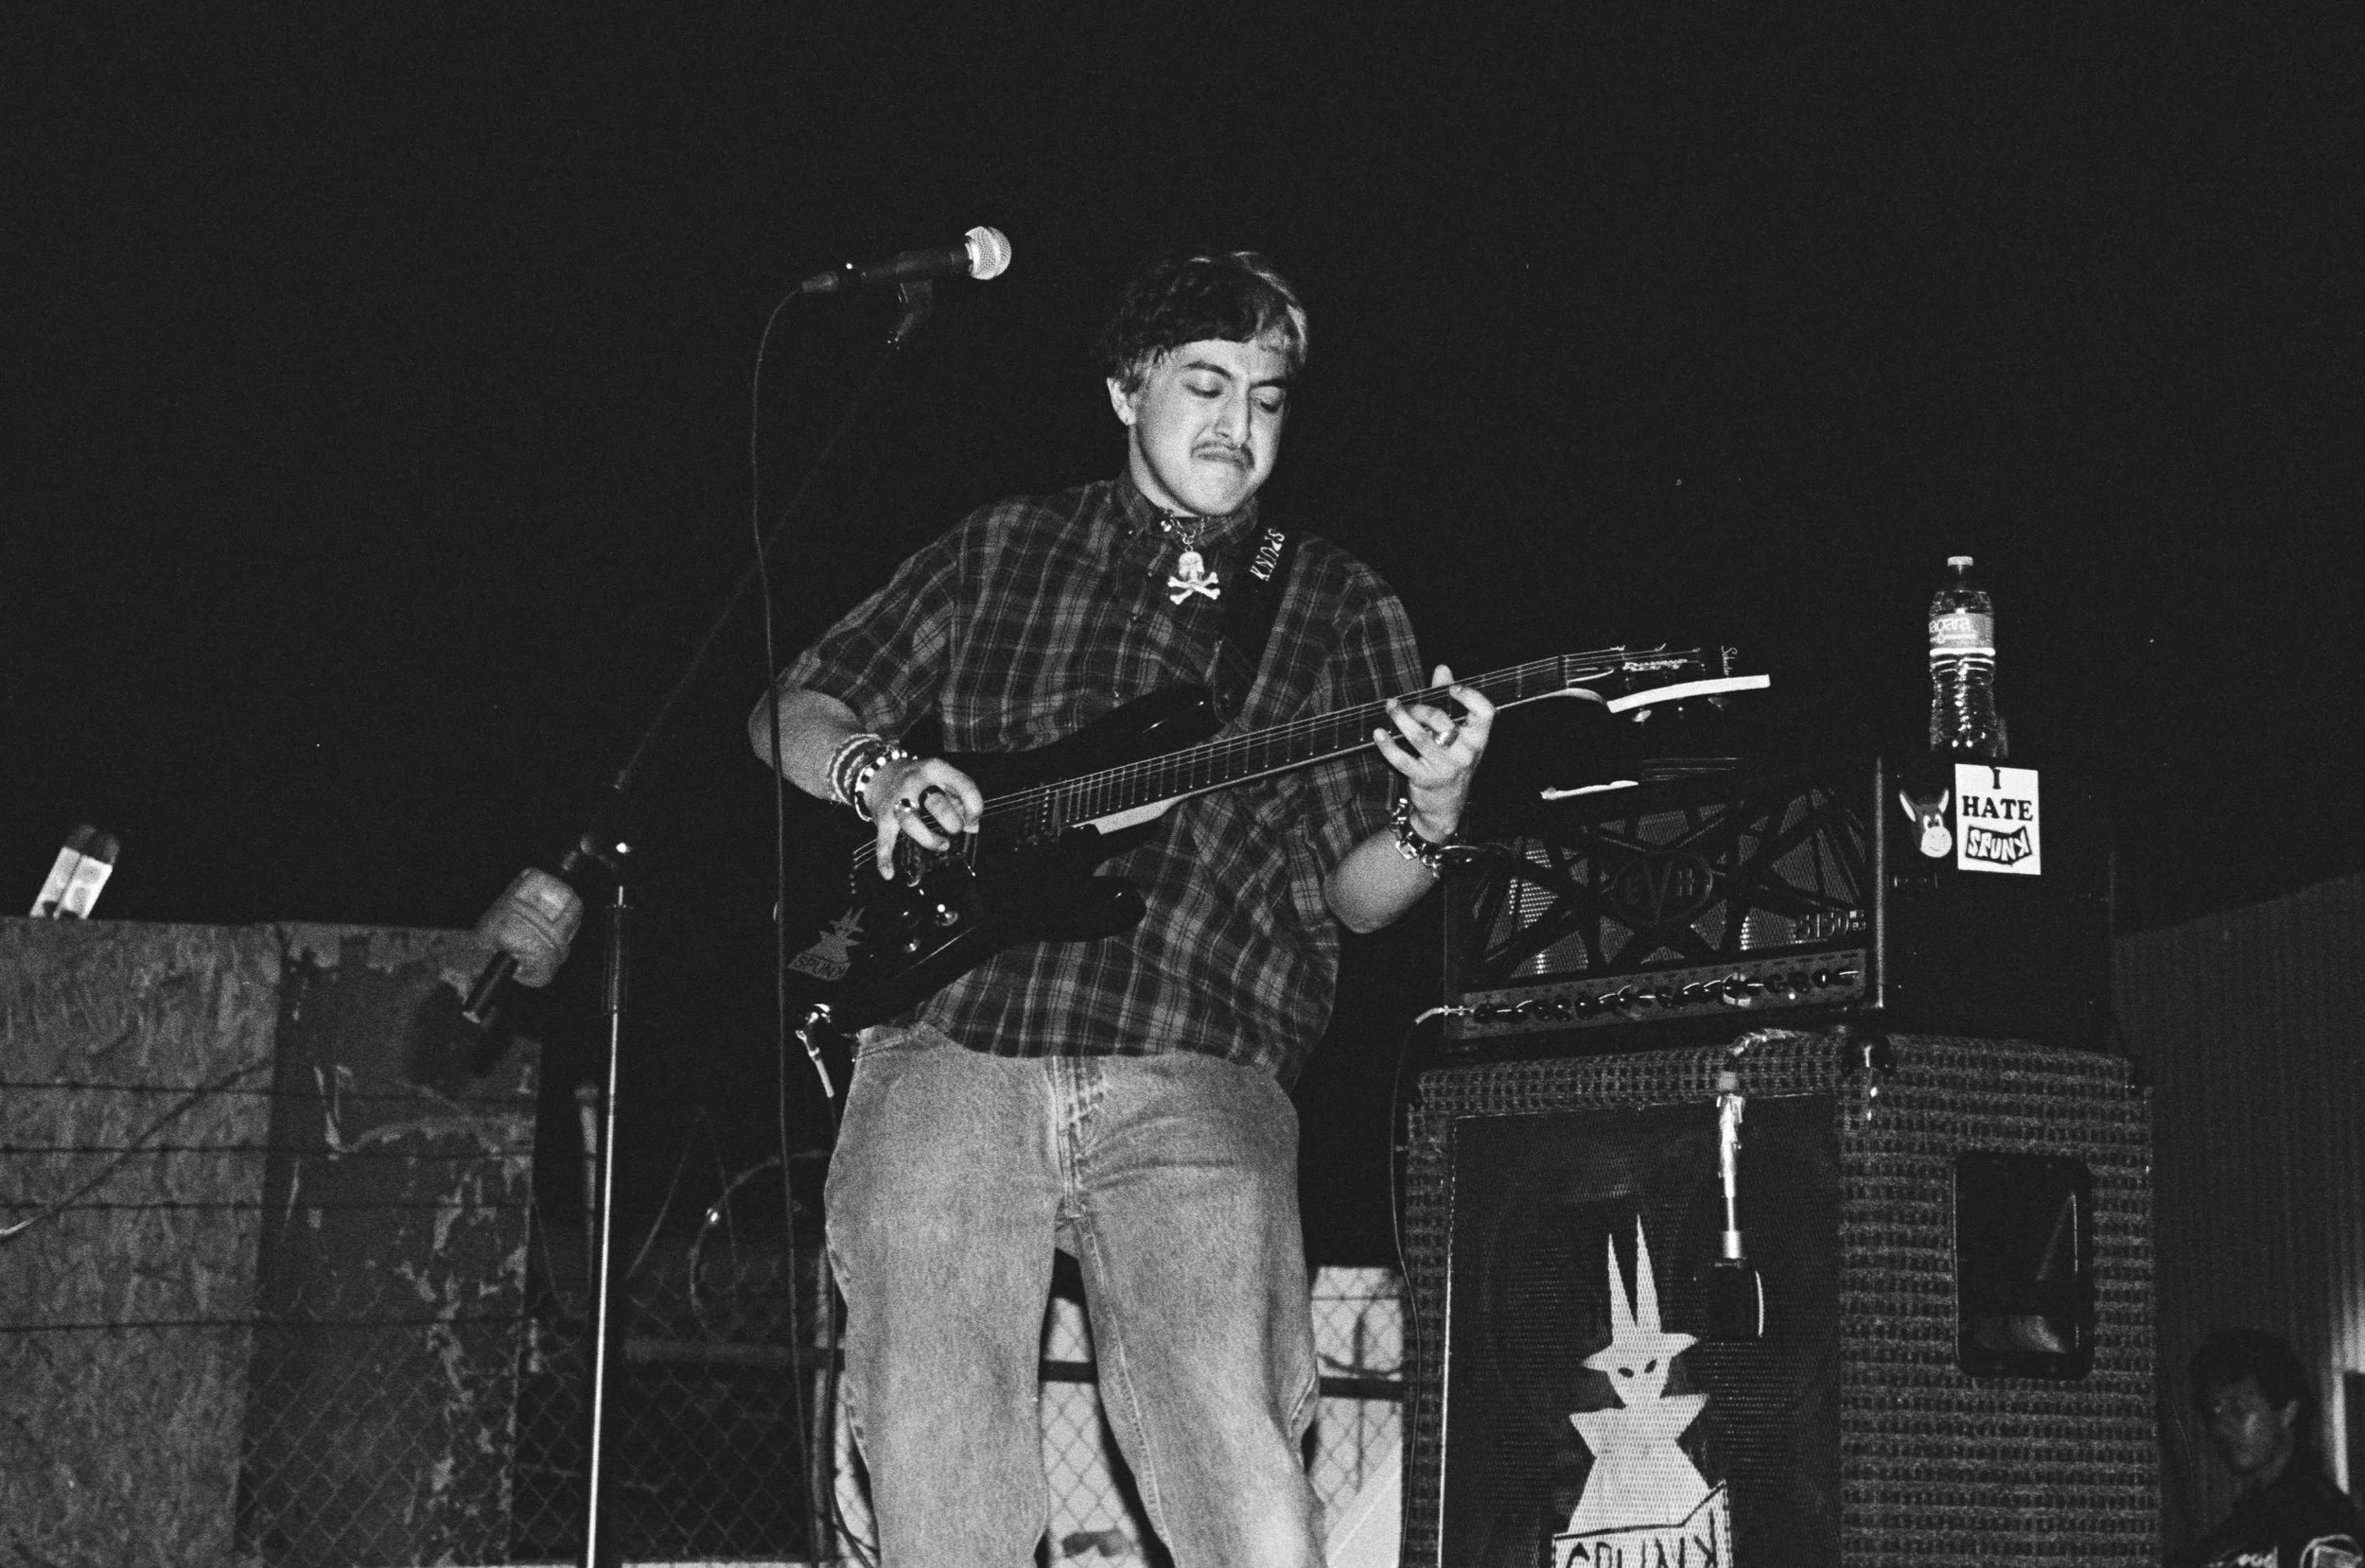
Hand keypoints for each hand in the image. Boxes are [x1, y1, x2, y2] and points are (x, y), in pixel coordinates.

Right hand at [862, 755, 984, 876]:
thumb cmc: (922, 781)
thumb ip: (961, 799)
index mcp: (936, 769)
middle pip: (936, 804)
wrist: (882, 774)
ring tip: (942, 845)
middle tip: (956, 830)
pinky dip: (885, 858)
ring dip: (929, 839)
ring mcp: (897, 799)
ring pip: (911, 821)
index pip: (963, 785)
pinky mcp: (883, 816)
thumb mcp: (943, 778)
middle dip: (951, 822)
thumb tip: (972, 826)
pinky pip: (884, 839)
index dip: (974, 807)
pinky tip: (890, 873)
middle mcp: (915, 782)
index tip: (974, 821)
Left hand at [1373, 664, 1494, 839]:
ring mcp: (1445, 767)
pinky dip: (1386, 745)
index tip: (1452, 688)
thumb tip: (1442, 668)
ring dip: (1400, 718)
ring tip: (1390, 707)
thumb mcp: (1456, 734)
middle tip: (1404, 703)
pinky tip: (1378, 733)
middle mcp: (1466, 753)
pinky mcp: (1424, 779)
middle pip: (1441, 719)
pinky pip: (1401, 759)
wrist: (1446, 804)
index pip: (1485, 712)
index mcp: (1478, 739)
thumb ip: (1449, 701)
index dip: (1470, 696)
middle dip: (1419, 707)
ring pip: (1419, 736)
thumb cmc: (1450, 759)